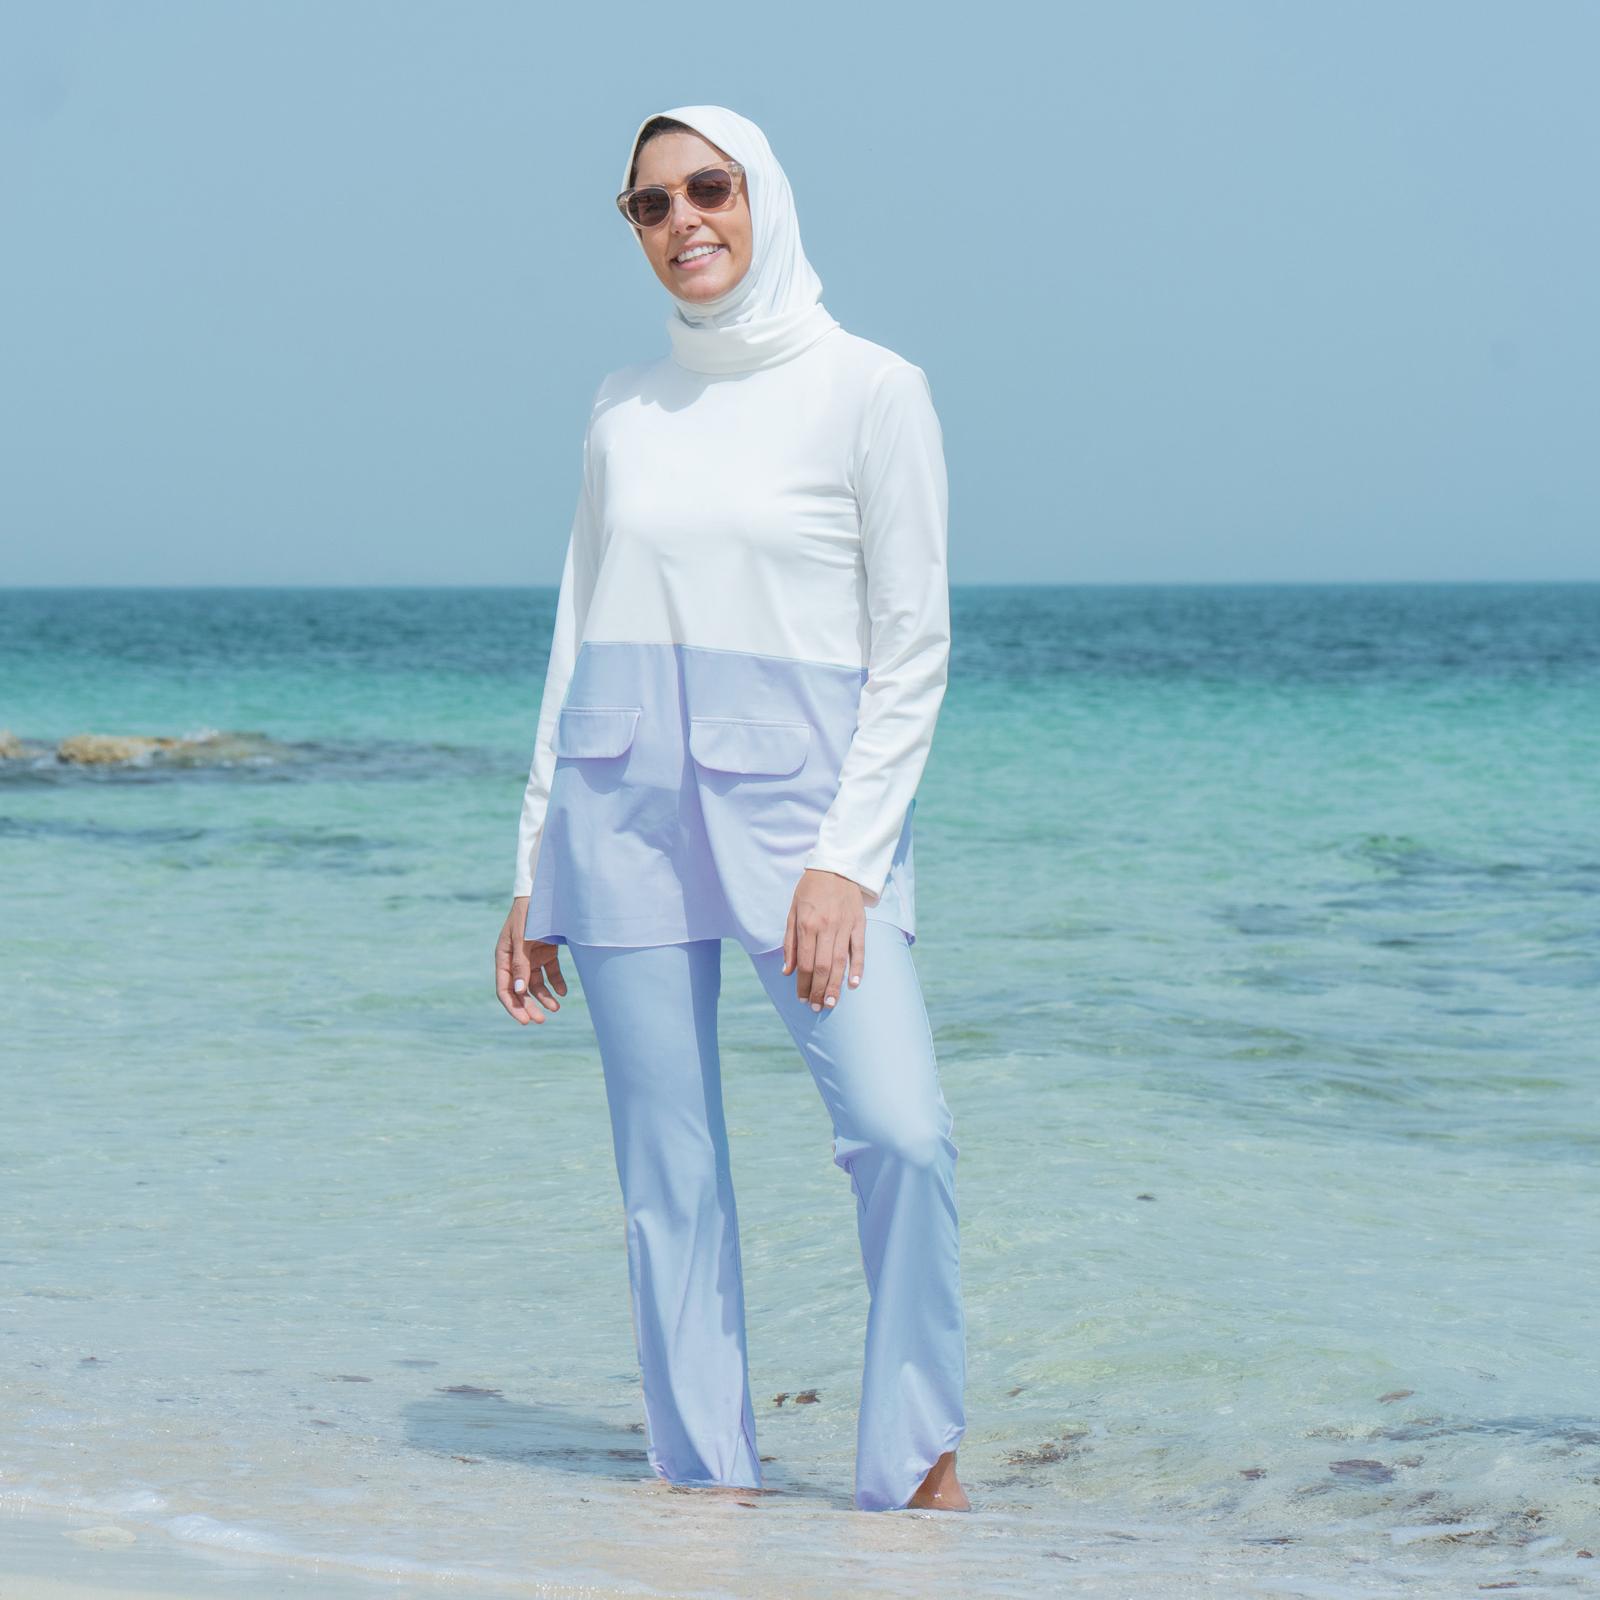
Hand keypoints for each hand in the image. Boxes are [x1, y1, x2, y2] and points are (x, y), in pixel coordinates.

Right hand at [496, 897, 568, 1024]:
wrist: (544, 892)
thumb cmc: (528, 913)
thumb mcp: (522, 939)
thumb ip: (520, 965)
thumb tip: (518, 991)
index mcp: (503, 956)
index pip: (504, 988)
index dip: (513, 1006)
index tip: (524, 1020)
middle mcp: (516, 959)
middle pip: (521, 990)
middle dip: (529, 1006)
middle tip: (540, 1021)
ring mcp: (531, 956)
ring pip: (536, 984)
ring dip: (544, 997)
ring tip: (556, 1008)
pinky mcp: (546, 951)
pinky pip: (551, 972)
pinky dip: (556, 983)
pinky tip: (563, 992)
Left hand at [783, 869, 866, 1010]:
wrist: (837, 867)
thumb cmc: (810, 890)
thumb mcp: (792, 912)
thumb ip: (790, 942)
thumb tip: (787, 971)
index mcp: (807, 925)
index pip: (804, 963)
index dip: (802, 984)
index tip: (801, 998)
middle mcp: (826, 928)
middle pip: (822, 967)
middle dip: (818, 990)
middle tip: (816, 1008)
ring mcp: (844, 926)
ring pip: (840, 962)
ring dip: (835, 985)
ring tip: (830, 1003)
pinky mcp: (859, 923)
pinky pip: (860, 949)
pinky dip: (858, 968)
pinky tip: (855, 984)